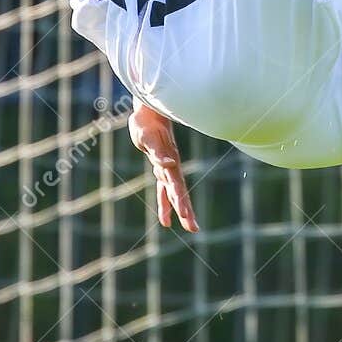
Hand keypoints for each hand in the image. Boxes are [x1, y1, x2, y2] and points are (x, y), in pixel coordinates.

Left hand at [129, 102, 197, 232]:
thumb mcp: (149, 137)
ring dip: (178, 210)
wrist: (149, 113)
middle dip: (186, 211)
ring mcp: (167, 168)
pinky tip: (165, 218)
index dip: (180, 201)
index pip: (176, 185)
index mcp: (170, 162)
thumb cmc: (147, 123)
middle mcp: (171, 167)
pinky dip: (164, 203)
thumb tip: (169, 164)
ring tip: (186, 226)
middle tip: (194, 228)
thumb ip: (158, 151)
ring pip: (173, 194)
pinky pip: (163, 190)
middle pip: (180, 193)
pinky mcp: (160, 168)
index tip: (185, 215)